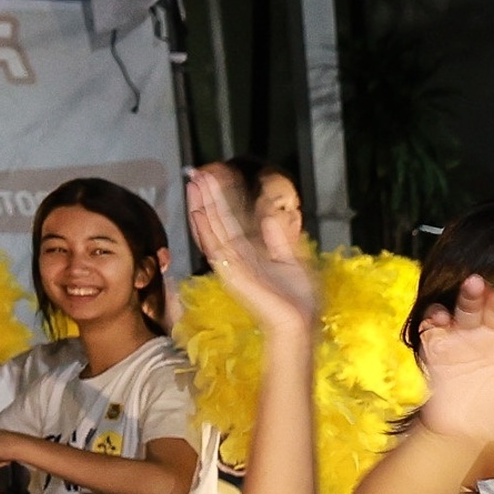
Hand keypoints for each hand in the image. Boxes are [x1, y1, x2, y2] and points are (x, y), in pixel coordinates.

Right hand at [186, 164, 316, 327]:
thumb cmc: (296, 299)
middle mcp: (236, 257)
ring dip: (203, 204)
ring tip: (195, 182)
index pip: (231, 220)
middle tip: (198, 172)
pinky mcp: (229, 272)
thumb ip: (278, 238)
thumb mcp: (291, 259)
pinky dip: (205, 228)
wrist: (297, 321)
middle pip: (217, 220)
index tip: (217, 178)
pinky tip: (198, 211)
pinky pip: (214, 246)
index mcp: (250, 253)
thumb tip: (270, 216)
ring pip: (212, 227)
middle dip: (208, 196)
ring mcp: (230, 264)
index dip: (223, 199)